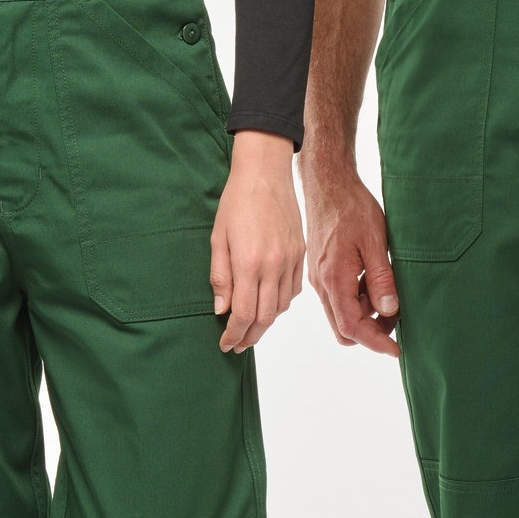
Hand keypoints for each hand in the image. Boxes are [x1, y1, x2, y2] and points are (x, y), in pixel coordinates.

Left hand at [210, 132, 304, 353]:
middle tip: (237, 345)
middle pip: (265, 317)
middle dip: (250, 336)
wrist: (266, 172)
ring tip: (251, 329)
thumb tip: (221, 310)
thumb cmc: (236, 202)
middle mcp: (273, 266)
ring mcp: (290, 260)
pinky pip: (294, 289)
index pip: (244, 314)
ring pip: (281, 306)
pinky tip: (269, 304)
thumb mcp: (218, 238)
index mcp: (249, 263)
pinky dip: (281, 304)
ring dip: (266, 323)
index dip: (234, 334)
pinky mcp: (300, 253)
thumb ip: (220, 276)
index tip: (225, 344)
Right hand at [301, 151, 399, 357]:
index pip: (352, 326)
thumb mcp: (375, 242)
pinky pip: (339, 296)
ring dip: (366, 313)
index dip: (375, 342)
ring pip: (342, 313)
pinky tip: (376, 280)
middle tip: (397, 320)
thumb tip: (389, 311)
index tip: (396, 349)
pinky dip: (359, 298)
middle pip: (343, 327)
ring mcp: (320, 277)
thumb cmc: (352, 208)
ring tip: (391, 293)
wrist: (328, 184)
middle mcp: (322, 284)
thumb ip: (381, 279)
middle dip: (371, 331)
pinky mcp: (322, 270)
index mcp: (334, 279)